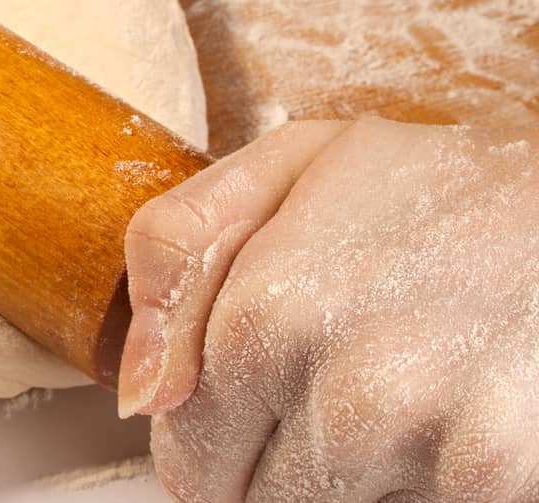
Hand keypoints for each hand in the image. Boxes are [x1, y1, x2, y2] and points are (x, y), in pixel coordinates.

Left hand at [121, 117, 538, 500]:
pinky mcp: (501, 484)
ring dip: (356, 481)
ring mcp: (433, 449)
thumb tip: (137, 392)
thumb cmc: (443, 185)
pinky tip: (451, 418)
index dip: (212, 442)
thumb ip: (176, 254)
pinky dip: (427, 488)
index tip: (252, 408)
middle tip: (336, 390)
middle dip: (277, 466)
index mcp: (266, 318)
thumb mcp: (288, 166)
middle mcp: (347, 396)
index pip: (188, 463)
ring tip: (401, 395)